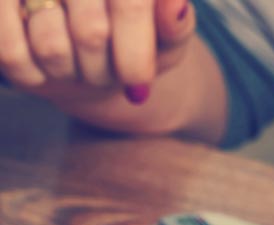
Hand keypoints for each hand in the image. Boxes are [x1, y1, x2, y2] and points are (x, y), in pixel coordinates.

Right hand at [0, 0, 194, 103]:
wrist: (92, 53)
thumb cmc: (136, 41)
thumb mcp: (166, 38)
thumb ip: (175, 25)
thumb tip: (174, 5)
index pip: (130, 5)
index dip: (134, 55)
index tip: (138, 86)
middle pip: (91, 33)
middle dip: (104, 71)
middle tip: (107, 73)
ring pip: (52, 47)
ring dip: (71, 74)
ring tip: (78, 65)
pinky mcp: (0, 4)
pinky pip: (11, 53)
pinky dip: (33, 75)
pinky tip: (45, 70)